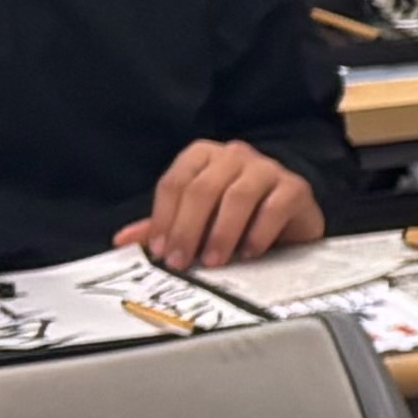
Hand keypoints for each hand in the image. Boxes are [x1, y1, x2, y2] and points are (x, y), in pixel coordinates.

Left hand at [122, 139, 321, 269]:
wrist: (293, 217)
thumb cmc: (239, 217)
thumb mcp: (198, 220)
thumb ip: (165, 226)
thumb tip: (121, 241)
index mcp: (203, 156)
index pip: (175, 183)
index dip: (164, 218)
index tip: (161, 251)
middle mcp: (234, 154)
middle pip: (202, 189)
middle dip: (188, 229)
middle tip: (181, 262)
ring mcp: (268, 168)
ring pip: (237, 197)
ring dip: (221, 234)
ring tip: (213, 262)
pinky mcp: (296, 187)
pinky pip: (273, 208)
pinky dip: (258, 234)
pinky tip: (248, 254)